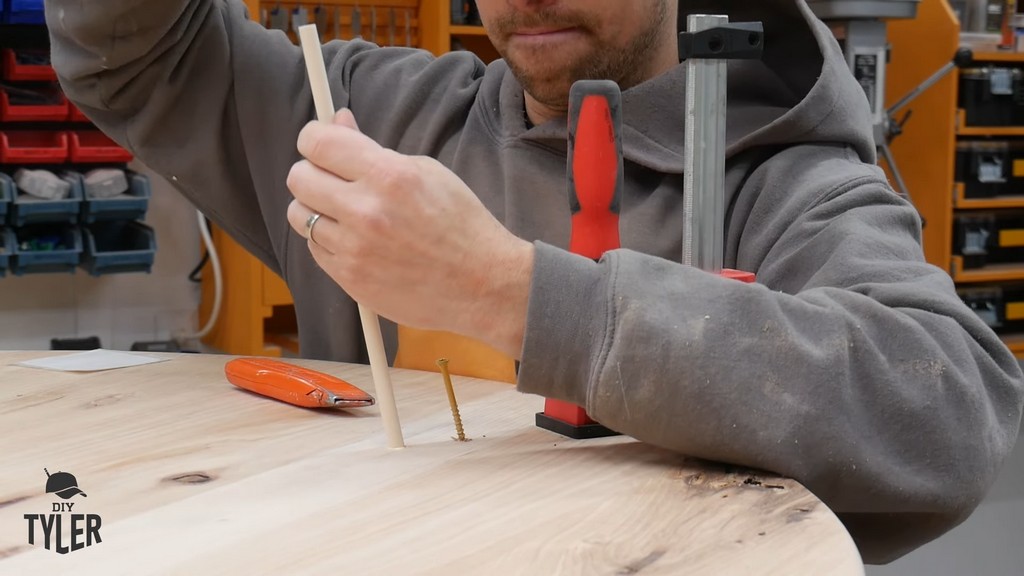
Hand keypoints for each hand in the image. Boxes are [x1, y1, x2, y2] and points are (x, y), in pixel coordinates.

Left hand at [286, 109, 533, 357]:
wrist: (482, 284)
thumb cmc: (461, 224)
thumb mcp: (427, 172)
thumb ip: (374, 148)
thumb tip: (338, 123)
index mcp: (390, 176)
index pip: (317, 143)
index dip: (313, 137)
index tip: (320, 142)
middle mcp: (366, 211)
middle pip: (298, 177)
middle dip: (312, 171)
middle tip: (332, 177)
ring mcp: (355, 249)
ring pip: (300, 215)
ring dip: (316, 208)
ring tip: (344, 212)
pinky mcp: (350, 279)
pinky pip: (315, 248)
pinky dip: (328, 239)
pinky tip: (355, 239)